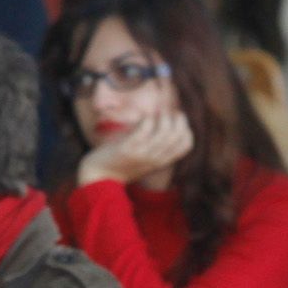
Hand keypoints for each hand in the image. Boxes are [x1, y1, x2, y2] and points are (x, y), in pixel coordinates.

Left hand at [75, 109, 194, 187]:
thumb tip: (161, 113)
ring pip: (165, 133)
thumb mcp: (143, 152)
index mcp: (162, 160)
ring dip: (164, 118)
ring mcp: (143, 154)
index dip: (187, 128)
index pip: (187, 144)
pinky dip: (148, 120)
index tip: (178, 118)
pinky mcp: (128, 149)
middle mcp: (155, 158)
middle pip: (177, 136)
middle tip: (169, 112)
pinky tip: (145, 117)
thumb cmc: (121, 160)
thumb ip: (153, 137)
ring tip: (158, 113)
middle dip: (177, 119)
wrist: (100, 175)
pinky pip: (144, 131)